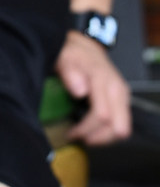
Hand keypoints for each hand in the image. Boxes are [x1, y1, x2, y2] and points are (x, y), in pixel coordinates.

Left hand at [55, 30, 131, 145]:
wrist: (83, 49)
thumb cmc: (73, 55)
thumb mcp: (64, 57)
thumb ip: (70, 72)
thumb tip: (80, 90)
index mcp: (104, 80)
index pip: (102, 115)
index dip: (84, 129)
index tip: (69, 132)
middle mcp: (117, 89)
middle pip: (117, 126)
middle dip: (96, 137)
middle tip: (77, 136)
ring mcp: (121, 96)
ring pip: (121, 129)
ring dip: (101, 137)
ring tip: (81, 135)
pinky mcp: (120, 101)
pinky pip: (119, 124)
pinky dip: (104, 132)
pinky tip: (89, 130)